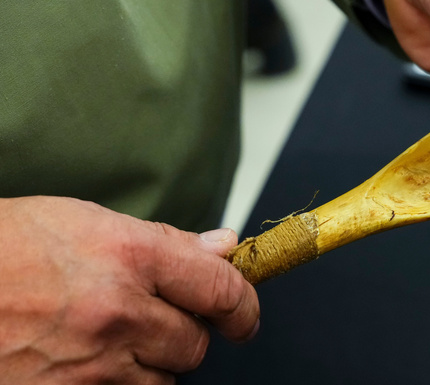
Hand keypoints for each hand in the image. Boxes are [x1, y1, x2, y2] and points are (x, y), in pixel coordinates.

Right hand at [0, 196, 259, 383]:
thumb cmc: (2, 246)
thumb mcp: (83, 221)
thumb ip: (163, 241)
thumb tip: (223, 247)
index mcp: (130, 256)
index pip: (222, 289)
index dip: (244, 306)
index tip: (245, 315)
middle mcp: (118, 313)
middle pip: (194, 345)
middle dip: (186, 334)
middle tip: (158, 318)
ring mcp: (91, 365)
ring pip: (161, 381)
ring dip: (150, 365)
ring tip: (107, 337)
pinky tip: (84, 362)